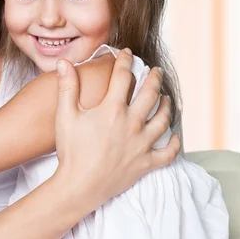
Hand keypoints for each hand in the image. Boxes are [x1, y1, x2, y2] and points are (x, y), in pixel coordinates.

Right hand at [54, 49, 180, 206]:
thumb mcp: (65, 115)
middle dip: (154, 79)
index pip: (123, 77)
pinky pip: (168, 152)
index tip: (126, 53)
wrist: (79, 185)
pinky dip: (174, 144)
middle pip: (150, 94)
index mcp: (112, 109)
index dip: (124, 61)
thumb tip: (64, 62)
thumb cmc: (71, 150)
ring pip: (163, 119)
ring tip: (166, 97)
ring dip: (167, 105)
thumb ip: (67, 86)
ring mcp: (142, 144)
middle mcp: (132, 123)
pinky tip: (175, 136)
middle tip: (156, 71)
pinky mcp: (146, 163)